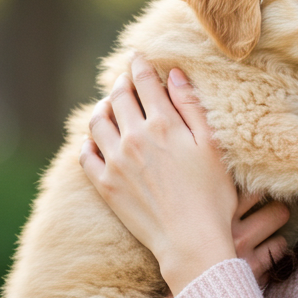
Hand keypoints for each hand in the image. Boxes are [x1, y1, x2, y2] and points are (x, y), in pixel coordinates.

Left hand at [79, 57, 289, 294]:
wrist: (190, 240)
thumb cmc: (212, 196)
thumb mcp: (212, 146)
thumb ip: (191, 107)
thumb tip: (174, 75)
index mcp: (163, 124)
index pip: (145, 82)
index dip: (140, 65)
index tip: (137, 56)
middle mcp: (134, 137)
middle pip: (118, 97)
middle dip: (121, 83)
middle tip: (125, 79)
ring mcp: (115, 162)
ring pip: (97, 121)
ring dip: (102, 107)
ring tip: (109, 105)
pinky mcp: (105, 185)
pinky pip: (86, 154)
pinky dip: (89, 141)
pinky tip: (96, 140)